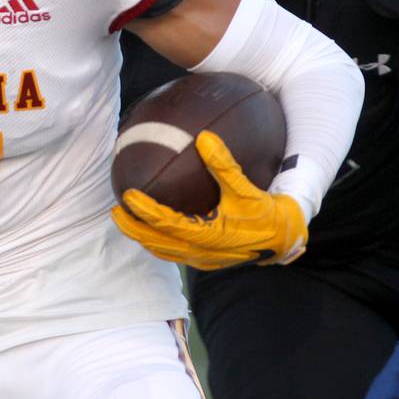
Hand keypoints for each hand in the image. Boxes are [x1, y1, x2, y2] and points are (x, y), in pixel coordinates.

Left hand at [110, 130, 307, 269]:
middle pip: (155, 243)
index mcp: (208, 237)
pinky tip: (153, 224)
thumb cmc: (266, 213)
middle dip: (133, 228)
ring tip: (126, 219)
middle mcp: (201, 253)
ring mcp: (201, 260)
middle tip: (115, 210)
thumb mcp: (246, 188)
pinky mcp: (204, 260)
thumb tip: (204, 137)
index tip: (127, 195)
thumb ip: (224, 165)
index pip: (166, 224)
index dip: (144, 211)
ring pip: (162, 250)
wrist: (283, 239)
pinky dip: (158, 239)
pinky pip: (173, 251)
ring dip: (142, 236)